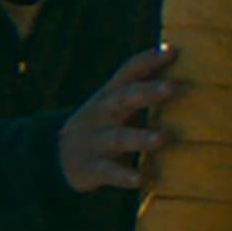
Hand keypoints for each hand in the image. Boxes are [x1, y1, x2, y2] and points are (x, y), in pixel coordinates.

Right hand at [59, 44, 175, 192]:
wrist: (56, 156)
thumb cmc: (102, 123)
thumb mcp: (113, 100)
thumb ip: (139, 82)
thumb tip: (175, 53)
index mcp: (110, 95)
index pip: (128, 72)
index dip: (148, 60)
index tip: (173, 52)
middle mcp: (101, 114)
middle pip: (123, 99)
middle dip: (147, 92)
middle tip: (172, 87)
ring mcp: (95, 141)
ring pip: (118, 137)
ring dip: (141, 137)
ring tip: (163, 138)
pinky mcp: (91, 168)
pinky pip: (108, 172)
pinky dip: (124, 176)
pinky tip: (141, 178)